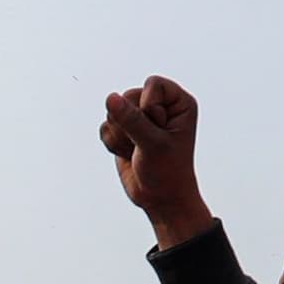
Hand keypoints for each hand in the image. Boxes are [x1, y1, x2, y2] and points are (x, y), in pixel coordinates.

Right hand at [99, 76, 212, 249]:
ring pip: (113, 111)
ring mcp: (140, 118)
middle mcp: (159, 106)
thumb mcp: (153, 144)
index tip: (159, 128)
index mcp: (177, 102)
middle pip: (128, 96)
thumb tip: (111, 98)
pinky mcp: (123, 130)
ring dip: (122, 136)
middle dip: (132, 124)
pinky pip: (105, 127)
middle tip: (148, 143)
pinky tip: (129, 154)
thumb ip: (132, 120)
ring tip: (138, 150)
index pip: (153, 84)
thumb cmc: (167, 171)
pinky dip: (113, 144)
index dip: (149, 106)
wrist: (159, 198)